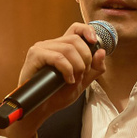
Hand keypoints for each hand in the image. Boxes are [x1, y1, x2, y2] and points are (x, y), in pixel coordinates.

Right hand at [0, 23, 105, 137]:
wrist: (41, 109)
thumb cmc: (57, 95)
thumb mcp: (82, 82)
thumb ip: (94, 69)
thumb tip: (102, 52)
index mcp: (62, 47)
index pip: (75, 28)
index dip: (87, 31)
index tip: (94, 42)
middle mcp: (51, 45)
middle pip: (75, 40)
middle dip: (85, 58)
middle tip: (82, 74)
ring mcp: (41, 49)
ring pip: (68, 49)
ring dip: (77, 66)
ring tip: (74, 79)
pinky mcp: (35, 56)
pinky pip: (58, 57)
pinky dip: (67, 69)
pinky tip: (67, 80)